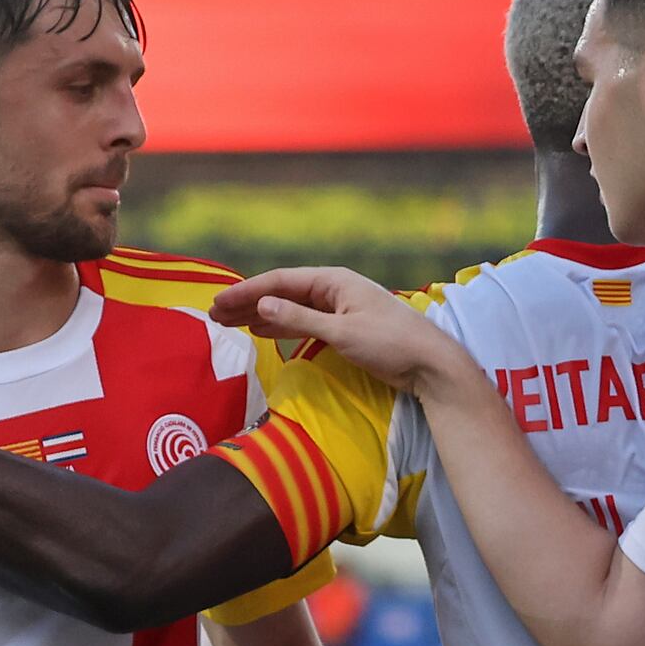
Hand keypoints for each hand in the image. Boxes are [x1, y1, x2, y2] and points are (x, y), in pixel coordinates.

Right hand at [217, 265, 428, 372]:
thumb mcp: (342, 332)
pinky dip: (280, 328)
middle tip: (214, 315)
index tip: (218, 302)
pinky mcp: (344, 329)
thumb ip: (300, 319)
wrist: (430, 364)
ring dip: (260, 316)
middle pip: (281, 293)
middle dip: (248, 303)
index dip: (247, 292)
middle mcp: (333, 290)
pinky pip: (303, 323)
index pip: (280, 282)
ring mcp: (338, 309)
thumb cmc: (391, 344)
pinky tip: (262, 332)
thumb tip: (261, 305)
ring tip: (230, 324)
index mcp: (333, 281)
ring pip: (290, 309)